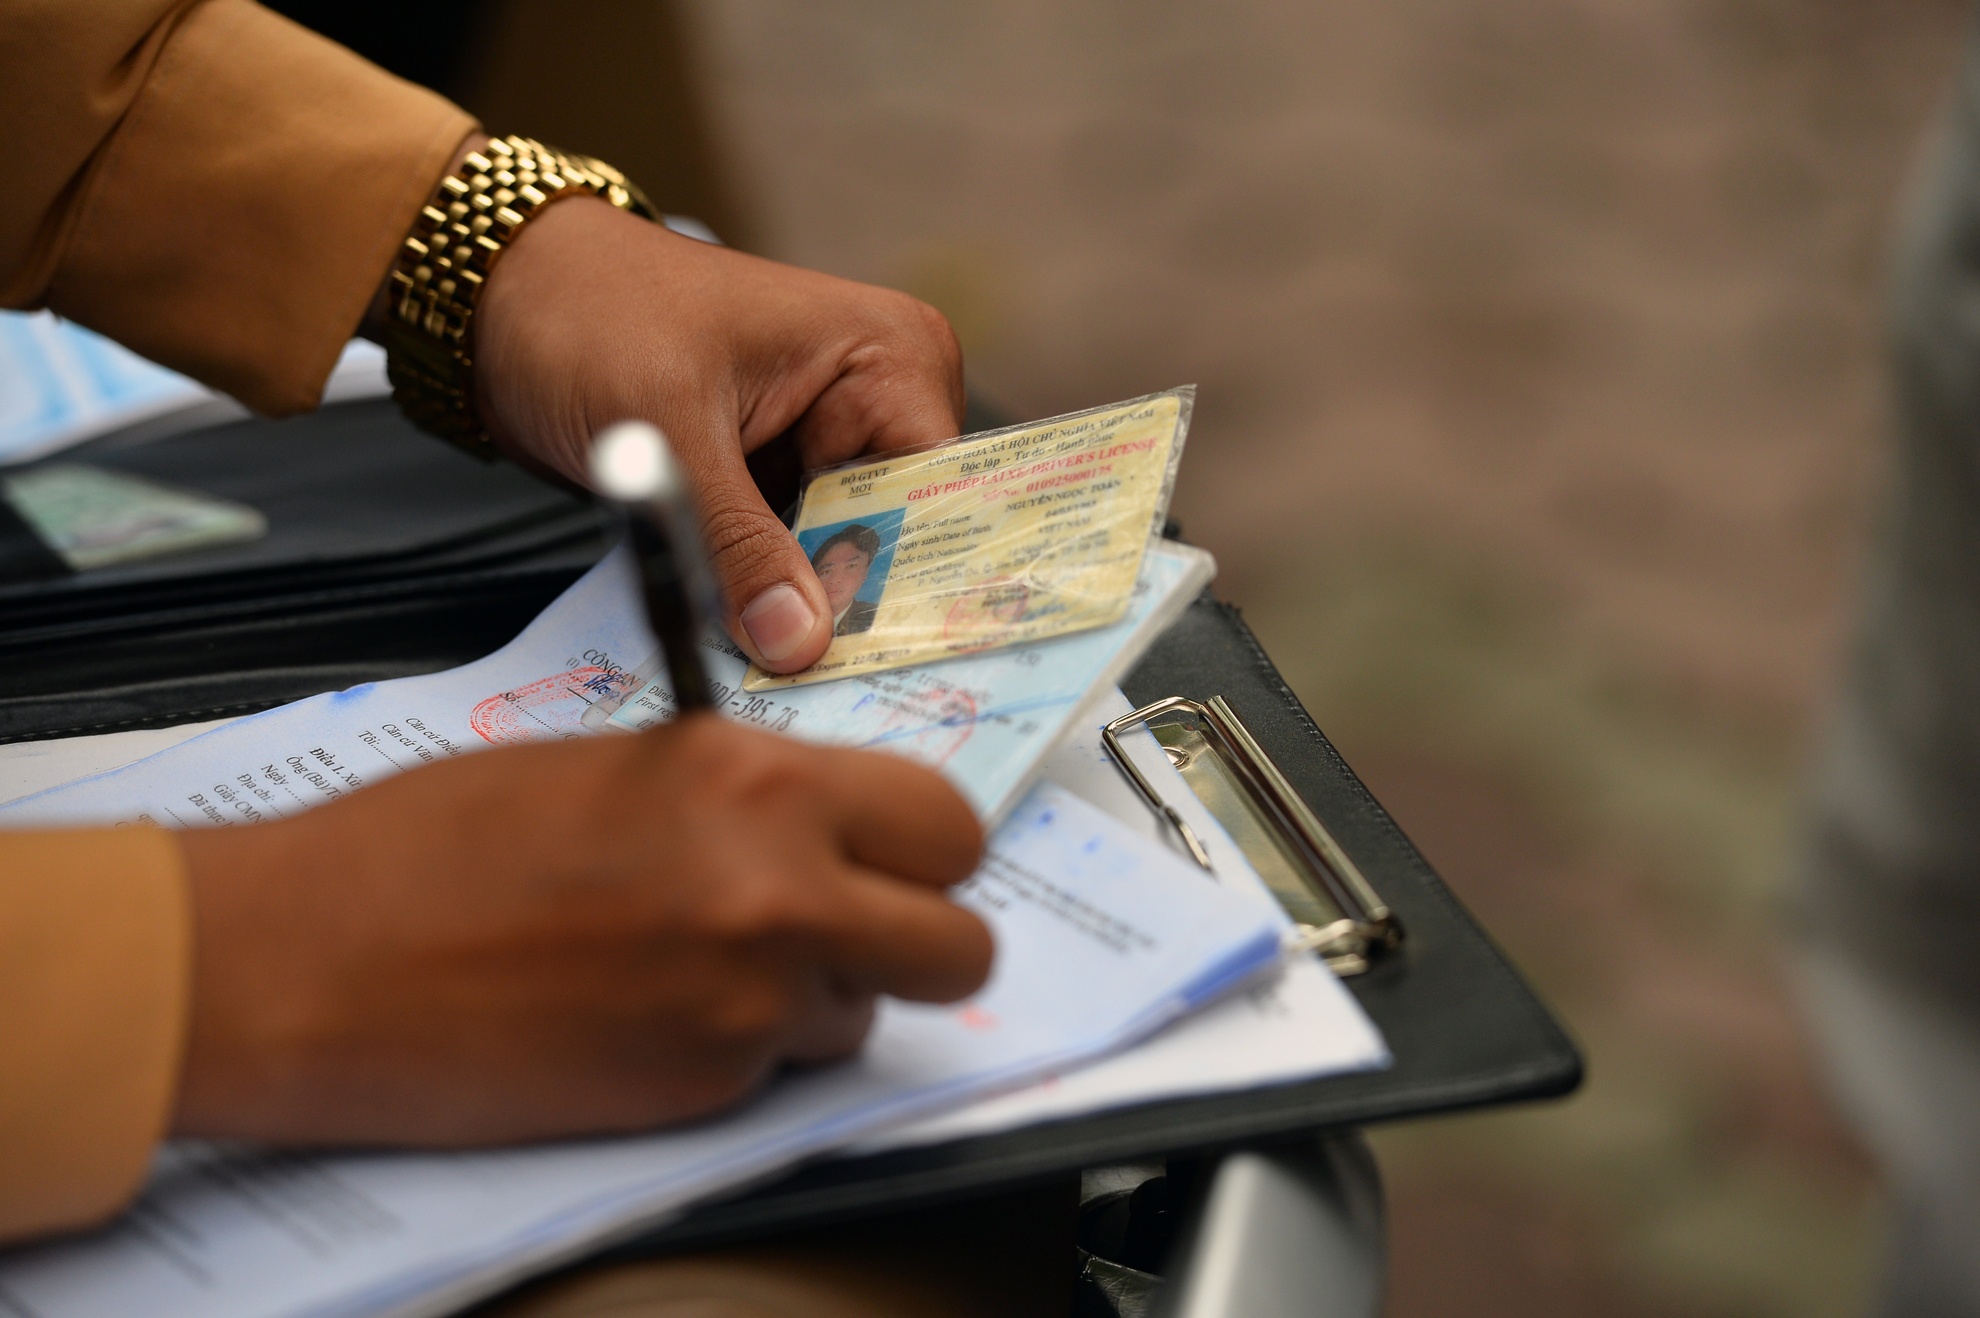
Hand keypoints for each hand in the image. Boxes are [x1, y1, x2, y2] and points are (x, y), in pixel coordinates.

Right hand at [172, 719, 989, 1145]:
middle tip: (852, 929)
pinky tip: (645, 1014)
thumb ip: (744, 793)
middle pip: (958, 945)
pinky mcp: (701, 1092)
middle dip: (915, 939)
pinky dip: (737, 1051)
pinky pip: (779, 1072)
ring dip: (814, 999)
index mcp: (755, 783)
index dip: (925, 849)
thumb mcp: (621, 767)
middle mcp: (777, 893)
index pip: (946, 823)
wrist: (313, 962)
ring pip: (866, 1015)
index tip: (895, 859)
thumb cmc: (433, 844)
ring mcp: (746, 1006)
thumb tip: (821, 825)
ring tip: (701, 967)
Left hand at [466, 170, 962, 673]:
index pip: (937, 496)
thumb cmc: (589, 313)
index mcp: (889, 355)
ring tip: (779, 670)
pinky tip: (749, 641)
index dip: (908, 581)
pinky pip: (790, 555)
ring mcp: (827, 440)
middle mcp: (878, 398)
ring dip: (800, 610)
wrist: (501, 295)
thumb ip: (739, 545)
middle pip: (895, 536)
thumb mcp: (669, 435)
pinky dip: (764, 595)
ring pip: (839, 558)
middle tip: (816, 683)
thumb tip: (799, 643)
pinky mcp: (776, 476)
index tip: (882, 663)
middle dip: (848, 607)